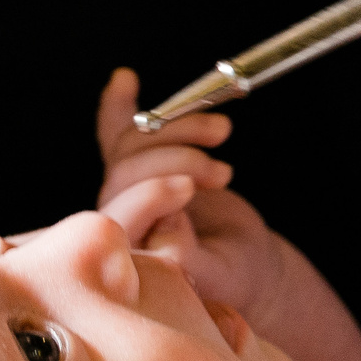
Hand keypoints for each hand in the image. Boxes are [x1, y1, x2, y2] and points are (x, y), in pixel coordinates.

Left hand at [94, 68, 360, 360]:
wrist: (243, 268)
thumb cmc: (230, 280)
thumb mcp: (217, 276)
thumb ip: (186, 259)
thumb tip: (166, 234)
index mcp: (126, 254)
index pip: (123, 213)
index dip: (150, 194)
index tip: (190, 191)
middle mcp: (118, 218)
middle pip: (125, 171)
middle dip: (176, 160)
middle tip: (224, 174)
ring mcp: (127, 190)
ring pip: (134, 141)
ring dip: (179, 127)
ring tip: (223, 132)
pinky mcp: (142, 168)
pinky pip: (120, 132)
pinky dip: (120, 103)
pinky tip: (126, 80)